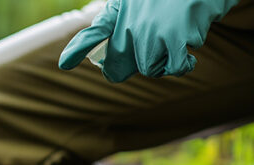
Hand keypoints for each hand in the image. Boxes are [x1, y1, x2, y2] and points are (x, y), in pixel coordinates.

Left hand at [59, 0, 237, 81]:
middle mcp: (130, 24)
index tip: (65, 63)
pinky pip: (174, 67)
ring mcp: (150, 32)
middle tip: (155, 50)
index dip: (78, 48)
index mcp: (119, 13)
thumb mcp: (135, 4)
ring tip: (174, 43)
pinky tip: (188, 57)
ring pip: (149, 69)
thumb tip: (112, 61)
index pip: (93, 32)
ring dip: (164, 64)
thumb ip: (117, 24)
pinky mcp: (174, 38)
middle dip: (136, 66)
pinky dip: (183, 65)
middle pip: (121, 67)